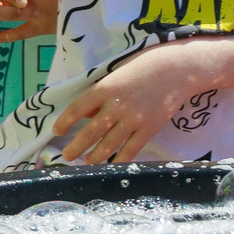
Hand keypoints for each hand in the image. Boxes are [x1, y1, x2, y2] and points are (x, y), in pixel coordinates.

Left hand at [53, 45, 202, 163]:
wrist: (177, 69)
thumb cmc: (144, 67)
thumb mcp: (117, 74)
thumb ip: (101, 95)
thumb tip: (86, 114)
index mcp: (105, 88)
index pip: (77, 108)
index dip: (65, 121)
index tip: (57, 131)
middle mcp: (116, 106)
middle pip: (90, 132)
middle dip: (75, 147)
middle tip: (67, 156)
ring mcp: (133, 120)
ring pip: (108, 145)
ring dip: (94, 157)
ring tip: (86, 161)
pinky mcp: (148, 130)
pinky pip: (130, 151)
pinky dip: (118, 161)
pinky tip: (110, 166)